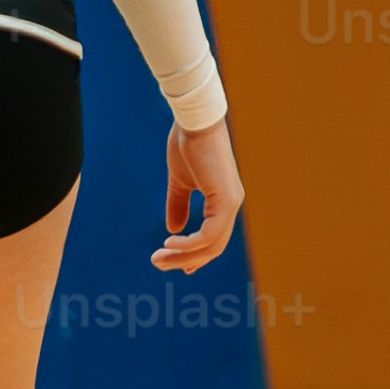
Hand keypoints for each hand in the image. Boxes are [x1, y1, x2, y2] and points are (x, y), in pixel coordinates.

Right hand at [156, 117, 242, 271]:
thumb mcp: (179, 181)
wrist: (194, 122)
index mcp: (223, 200)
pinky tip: (171, 241)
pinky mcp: (226, 200)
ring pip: (211, 245)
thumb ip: (178, 204)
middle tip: (158, 263)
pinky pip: (208, 234)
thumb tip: (173, 229)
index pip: (213, 238)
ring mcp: (231, 203)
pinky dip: (189, 244)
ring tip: (160, 257)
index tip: (177, 265)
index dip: (195, 255)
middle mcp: (231, 205)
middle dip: (184, 259)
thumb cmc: (187, 145)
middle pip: (212, 247)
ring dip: (183, 255)